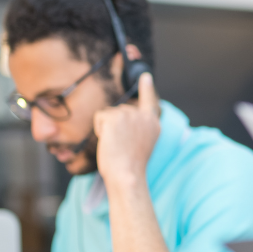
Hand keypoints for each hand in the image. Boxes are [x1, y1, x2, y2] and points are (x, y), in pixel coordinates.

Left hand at [94, 72, 159, 186]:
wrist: (127, 174)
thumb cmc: (130, 166)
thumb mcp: (141, 144)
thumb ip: (138, 127)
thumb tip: (122, 117)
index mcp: (153, 124)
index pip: (149, 101)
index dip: (146, 88)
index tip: (145, 76)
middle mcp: (143, 116)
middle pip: (121, 110)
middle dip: (115, 126)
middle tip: (122, 146)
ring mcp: (129, 114)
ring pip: (109, 114)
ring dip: (107, 129)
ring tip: (117, 145)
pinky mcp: (114, 117)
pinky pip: (100, 117)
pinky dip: (99, 129)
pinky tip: (109, 141)